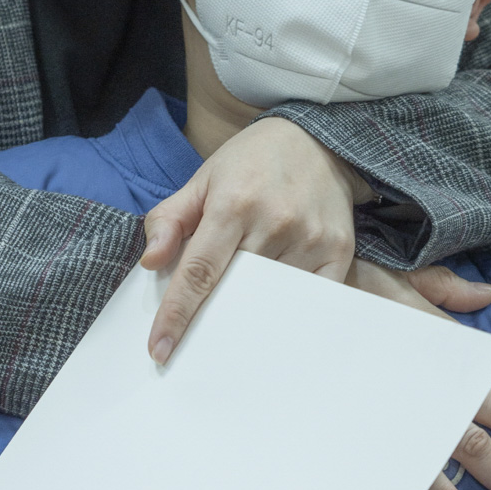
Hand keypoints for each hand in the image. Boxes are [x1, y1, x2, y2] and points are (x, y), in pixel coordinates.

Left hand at [144, 118, 360, 363]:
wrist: (317, 140)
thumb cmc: (251, 163)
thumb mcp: (202, 180)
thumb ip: (169, 219)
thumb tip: (151, 262)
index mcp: (233, 204)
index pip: (199, 272)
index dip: (177, 315)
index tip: (160, 349)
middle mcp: (274, 222)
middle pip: (235, 292)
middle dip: (213, 319)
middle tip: (197, 343)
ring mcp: (310, 239)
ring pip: (271, 299)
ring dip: (250, 316)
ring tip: (236, 323)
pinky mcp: (338, 250)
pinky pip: (310, 299)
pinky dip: (289, 312)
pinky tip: (274, 320)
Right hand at [347, 260, 490, 489]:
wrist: (302, 320)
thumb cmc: (349, 295)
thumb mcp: (400, 279)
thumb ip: (446, 290)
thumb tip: (488, 296)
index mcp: (448, 339)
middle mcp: (442, 376)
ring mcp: (418, 408)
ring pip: (474, 447)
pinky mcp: (389, 432)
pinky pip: (424, 471)